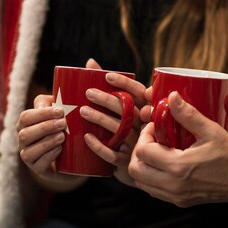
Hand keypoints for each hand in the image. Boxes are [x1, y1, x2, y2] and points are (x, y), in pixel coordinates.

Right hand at [17, 94, 83, 188]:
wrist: (72, 158)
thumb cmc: (65, 130)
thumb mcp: (62, 114)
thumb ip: (58, 102)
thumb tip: (60, 95)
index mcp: (26, 124)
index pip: (26, 117)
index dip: (41, 113)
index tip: (60, 111)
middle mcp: (23, 140)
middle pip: (25, 133)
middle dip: (45, 127)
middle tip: (63, 123)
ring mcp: (28, 156)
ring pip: (29, 150)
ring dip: (46, 142)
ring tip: (62, 137)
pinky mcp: (37, 169)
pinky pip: (38, 164)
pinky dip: (48, 156)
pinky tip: (59, 150)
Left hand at [80, 58, 146, 185]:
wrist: (138, 164)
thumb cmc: (127, 129)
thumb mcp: (124, 108)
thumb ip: (109, 86)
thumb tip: (91, 62)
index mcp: (146, 110)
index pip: (139, 93)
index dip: (125, 84)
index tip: (107, 76)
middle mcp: (144, 126)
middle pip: (128, 110)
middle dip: (108, 100)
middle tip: (88, 93)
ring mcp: (137, 144)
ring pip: (120, 130)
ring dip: (101, 119)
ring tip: (82, 111)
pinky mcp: (127, 161)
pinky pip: (113, 155)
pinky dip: (99, 146)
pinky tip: (86, 137)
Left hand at [129, 92, 227, 206]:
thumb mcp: (211, 130)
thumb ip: (188, 114)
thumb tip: (171, 97)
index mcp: (179, 166)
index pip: (142, 151)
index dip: (145, 135)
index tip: (156, 127)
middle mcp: (173, 185)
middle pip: (135, 169)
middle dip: (138, 151)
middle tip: (152, 140)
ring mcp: (175, 196)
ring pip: (141, 182)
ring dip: (143, 165)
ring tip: (157, 152)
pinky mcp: (179, 202)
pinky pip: (153, 190)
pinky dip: (151, 177)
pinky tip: (164, 165)